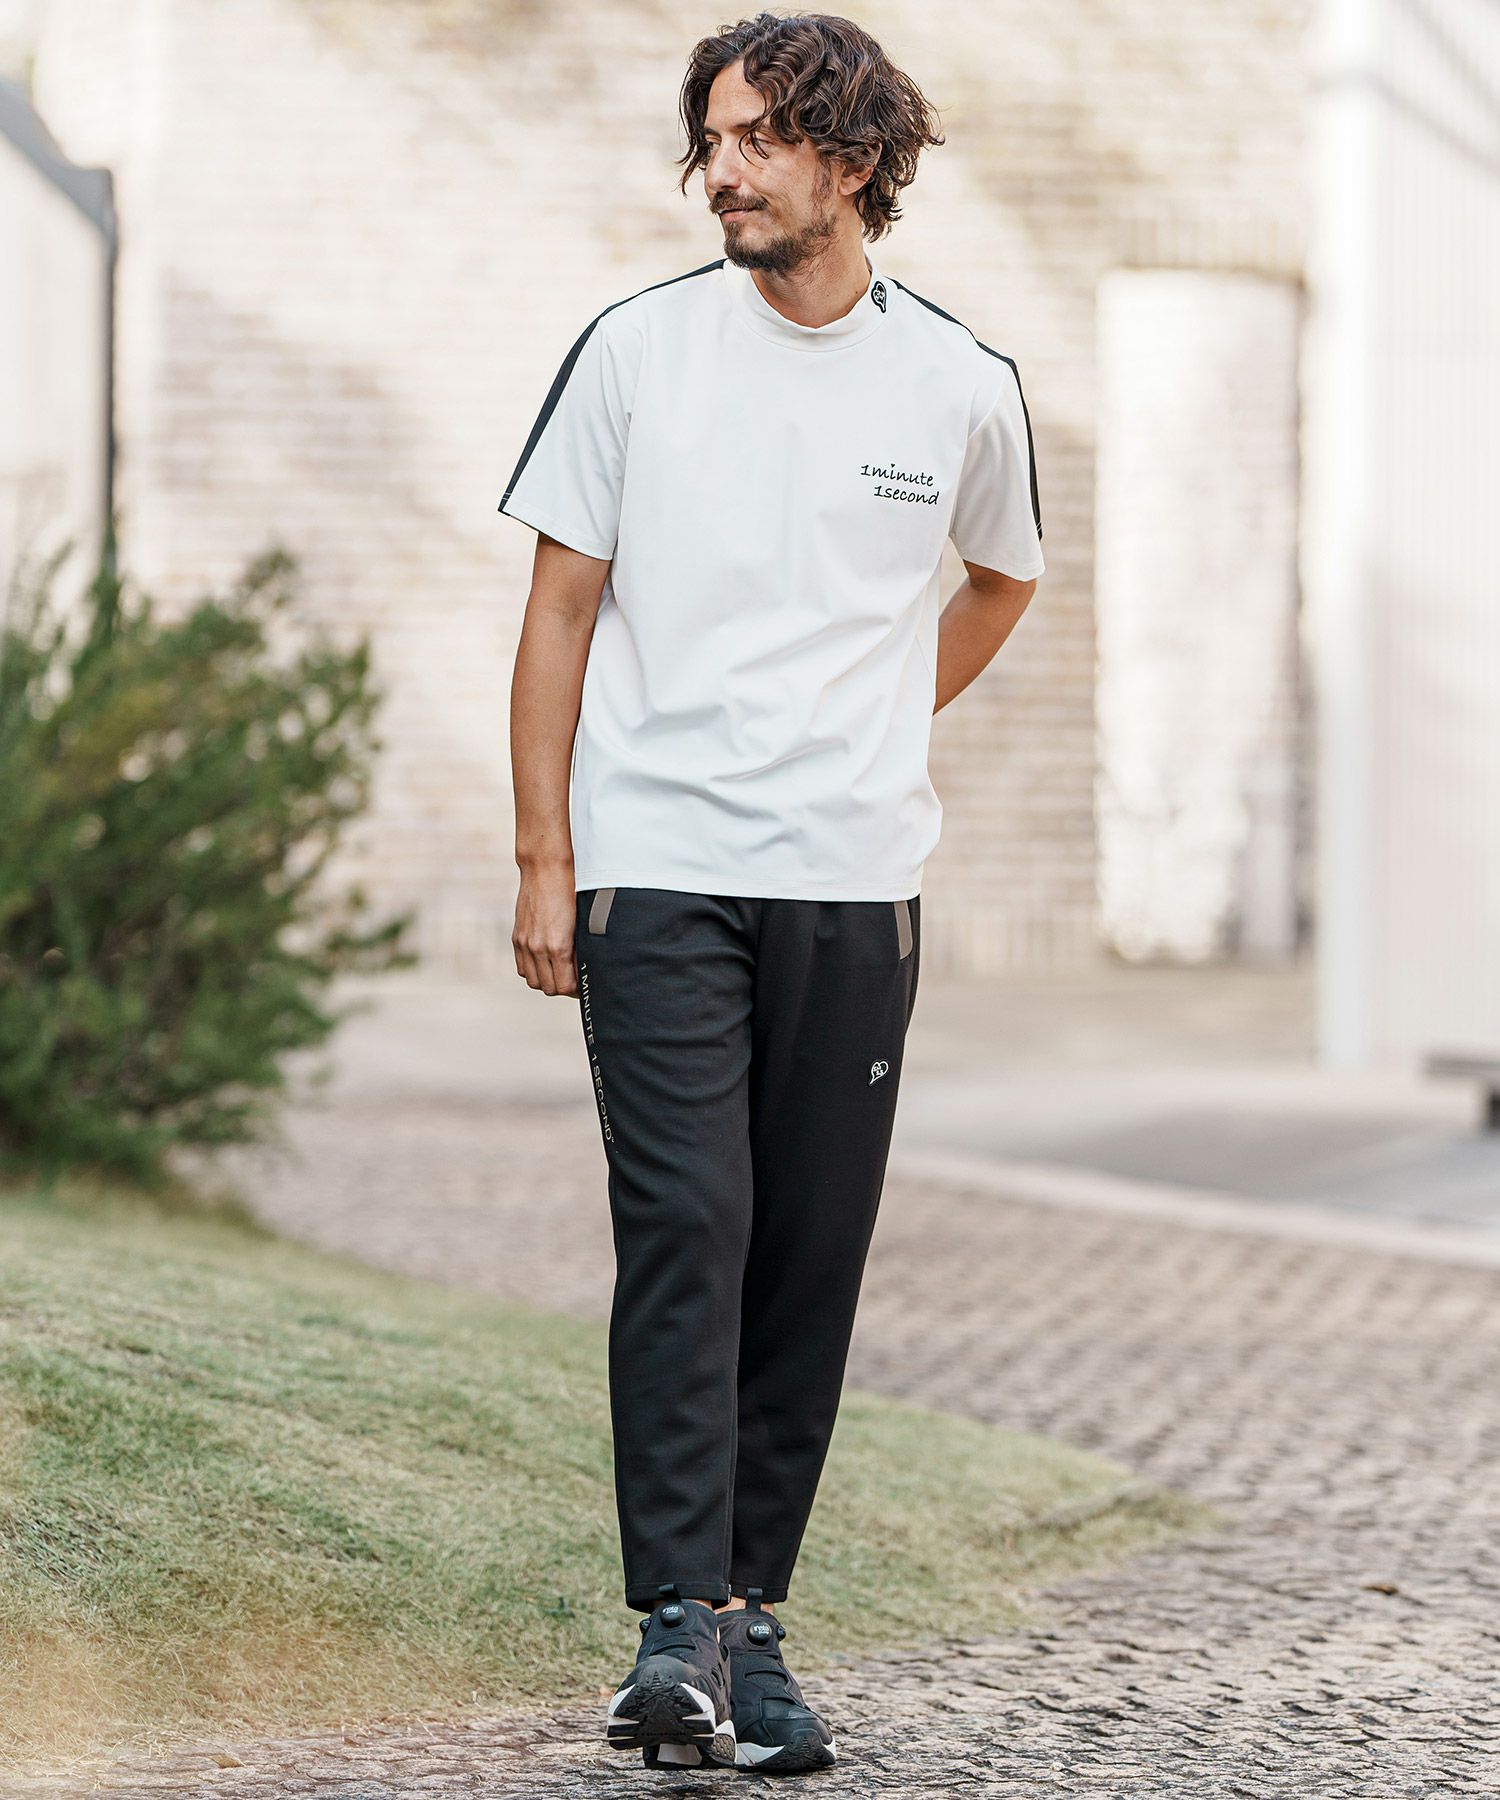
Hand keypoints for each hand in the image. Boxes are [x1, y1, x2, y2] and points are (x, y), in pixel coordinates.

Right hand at [513, 864, 578, 995]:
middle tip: (574, 981)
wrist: (545, 868)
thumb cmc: (570, 891)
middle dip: (563, 988)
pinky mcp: (517, 937)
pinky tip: (544, 963)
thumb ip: (578, 949)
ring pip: (533, 981)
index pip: (565, 987)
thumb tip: (581, 967)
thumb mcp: (580, 922)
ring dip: (546, 981)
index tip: (584, 985)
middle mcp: (538, 948)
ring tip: (559, 974)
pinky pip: (522, 967)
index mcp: (558, 946)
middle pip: (549, 988)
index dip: (577, 990)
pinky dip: (533, 971)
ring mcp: (525, 943)